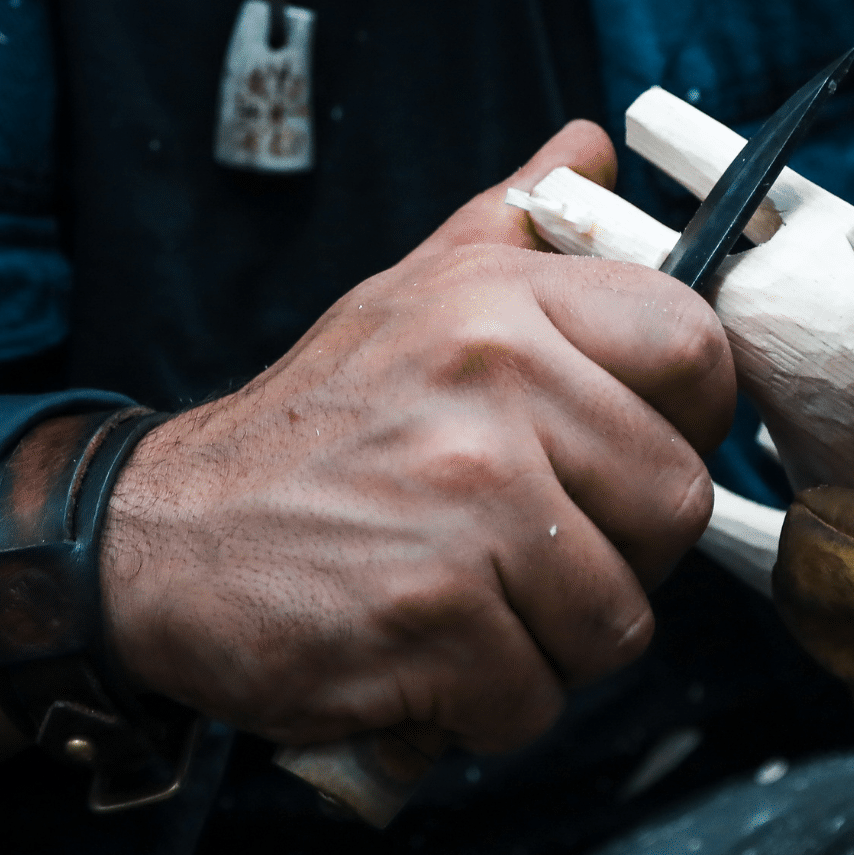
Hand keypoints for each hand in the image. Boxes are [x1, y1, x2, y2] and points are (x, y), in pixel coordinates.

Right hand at [98, 121, 734, 754]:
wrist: (156, 541)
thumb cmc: (302, 432)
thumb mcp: (399, 298)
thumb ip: (506, 225)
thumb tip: (591, 147)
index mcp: (500, 303)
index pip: (696, 350)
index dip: (686, 423)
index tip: (629, 458)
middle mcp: (493, 388)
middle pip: (676, 505)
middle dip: (618, 556)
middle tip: (529, 556)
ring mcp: (468, 506)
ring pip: (618, 621)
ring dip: (550, 645)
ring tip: (468, 607)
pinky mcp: (435, 618)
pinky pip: (537, 699)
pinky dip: (484, 707)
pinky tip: (423, 661)